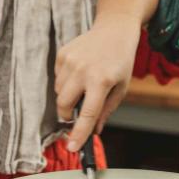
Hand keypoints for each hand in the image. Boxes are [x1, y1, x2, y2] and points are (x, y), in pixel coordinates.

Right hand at [55, 20, 140, 150]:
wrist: (114, 29)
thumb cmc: (121, 61)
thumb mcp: (121, 88)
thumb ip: (106, 111)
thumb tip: (93, 131)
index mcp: (101, 81)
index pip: (87, 114)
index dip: (78, 134)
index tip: (72, 148)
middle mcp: (83, 70)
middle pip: (64, 105)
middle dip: (67, 115)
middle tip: (77, 114)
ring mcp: (70, 60)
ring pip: (58, 92)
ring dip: (68, 97)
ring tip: (84, 85)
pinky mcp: (62, 53)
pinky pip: (57, 78)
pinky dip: (66, 82)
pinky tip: (80, 72)